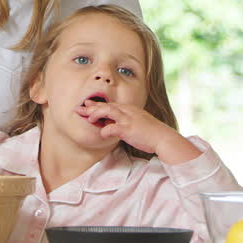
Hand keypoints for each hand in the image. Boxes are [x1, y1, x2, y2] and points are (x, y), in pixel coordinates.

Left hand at [75, 103, 199, 163]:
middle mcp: (127, 111)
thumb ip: (123, 122)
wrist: (163, 138)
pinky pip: (112, 128)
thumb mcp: (136, 123)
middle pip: (106, 105)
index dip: (97, 105)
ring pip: (108, 111)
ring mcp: (128, 119)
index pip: (110, 104)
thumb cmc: (150, 133)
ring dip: (96, 114)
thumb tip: (109, 125)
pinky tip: (102, 134)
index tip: (87, 105)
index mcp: (129, 109)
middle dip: (91, 107)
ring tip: (88, 118)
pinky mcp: (128, 129)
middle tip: (79, 109)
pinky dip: (105, 130)